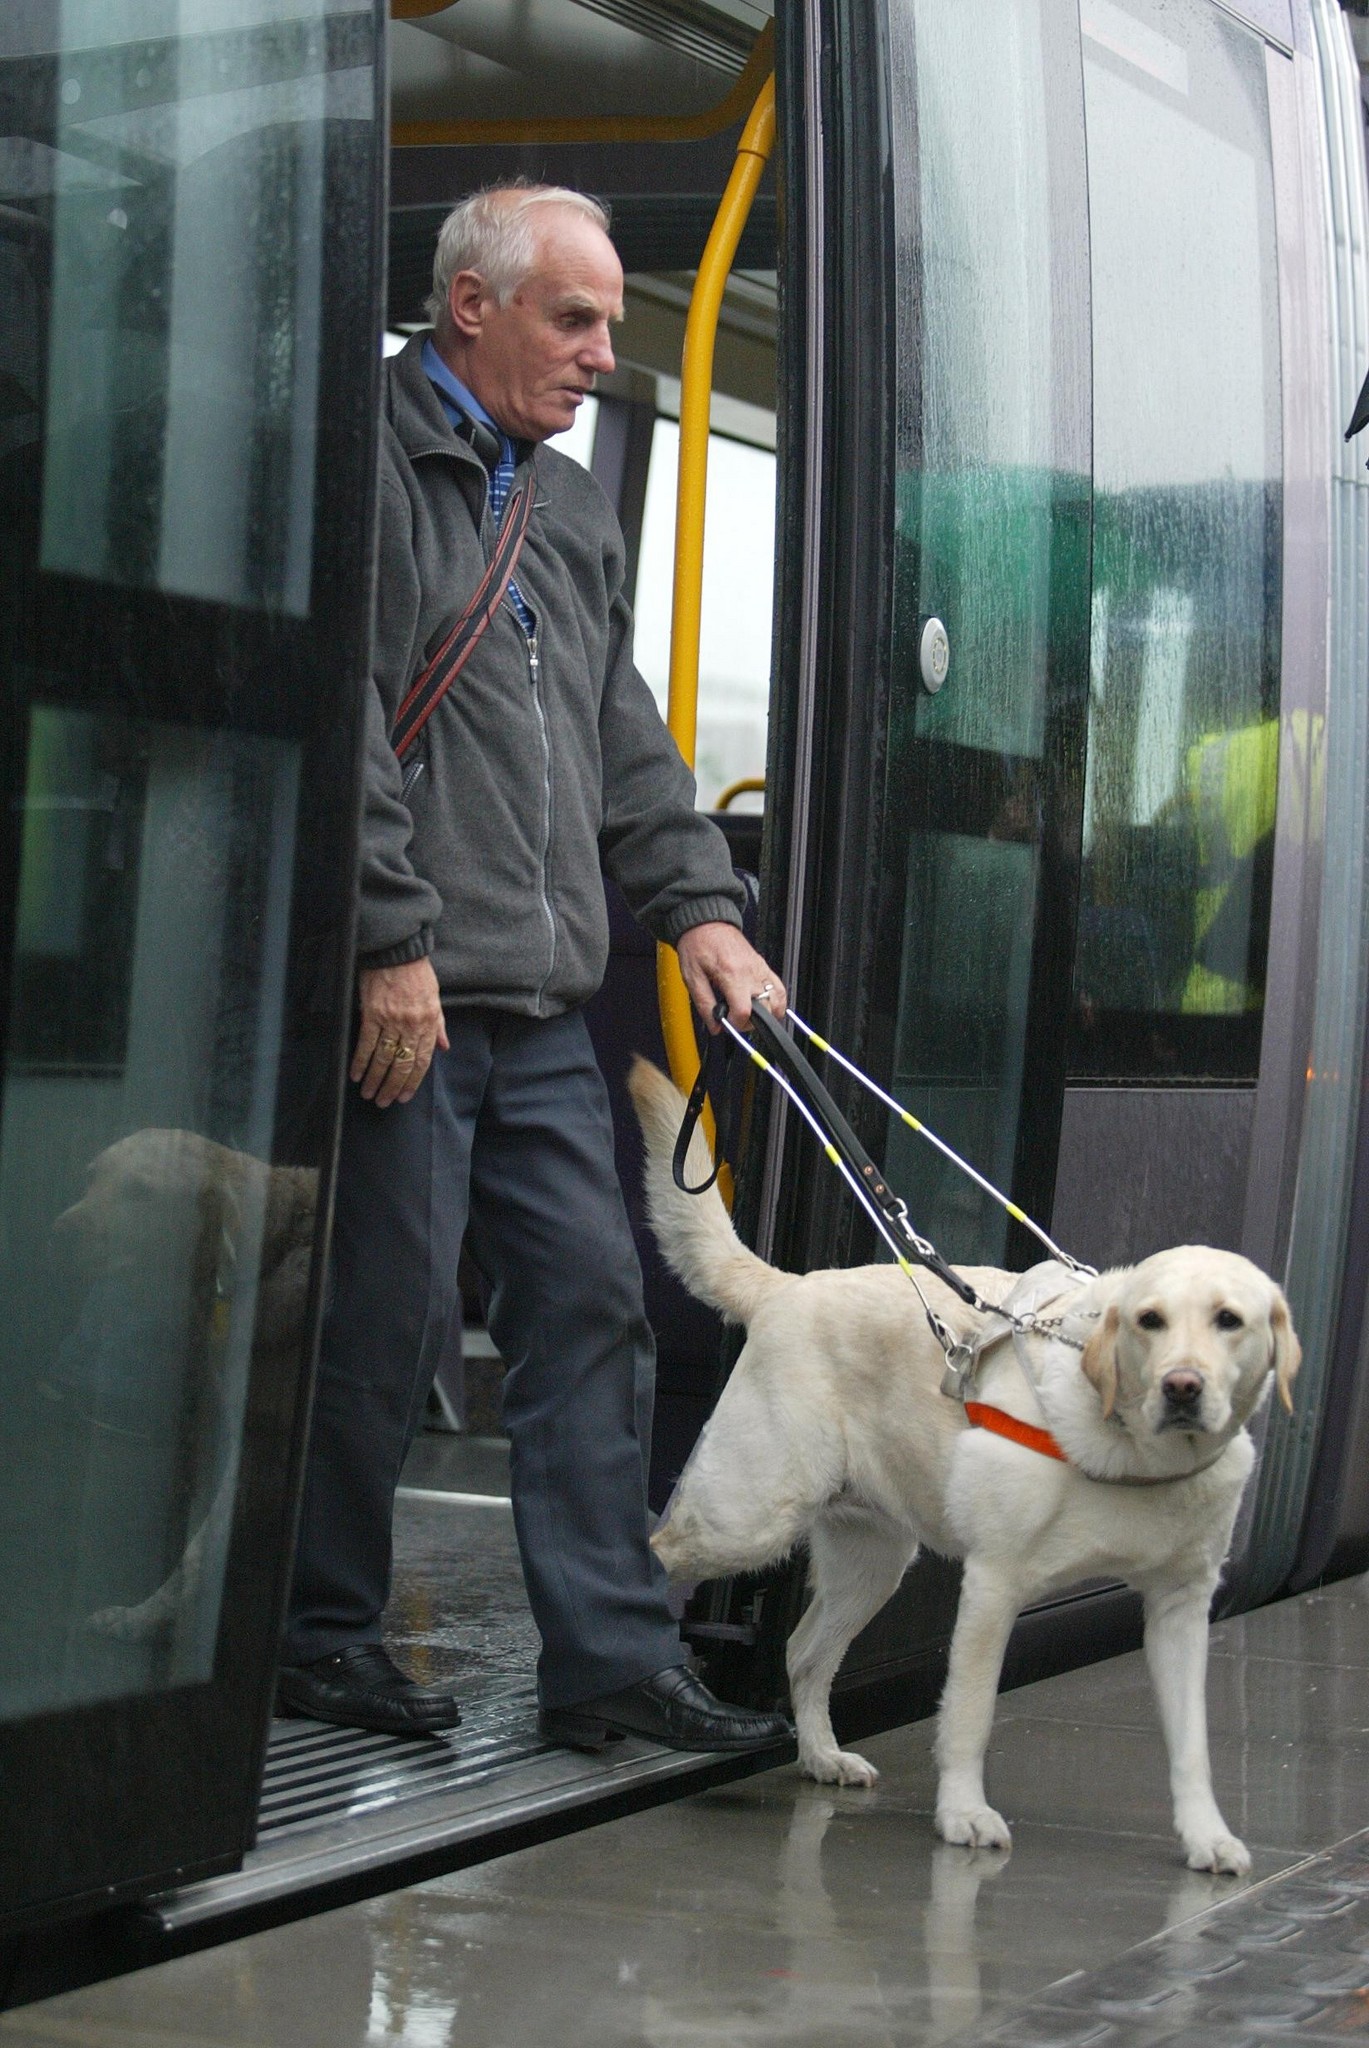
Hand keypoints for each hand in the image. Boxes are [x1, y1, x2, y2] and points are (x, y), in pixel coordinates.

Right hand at [352, 957, 448, 1106]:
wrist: (398, 951)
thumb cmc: (417, 973)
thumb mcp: (435, 999)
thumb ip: (438, 1025)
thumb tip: (444, 1046)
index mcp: (428, 1023)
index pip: (422, 1060)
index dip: (413, 1082)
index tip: (404, 1096)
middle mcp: (411, 1025)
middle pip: (402, 1064)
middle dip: (392, 1087)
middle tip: (383, 1102)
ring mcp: (391, 1020)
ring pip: (383, 1058)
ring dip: (375, 1080)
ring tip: (369, 1094)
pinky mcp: (371, 1013)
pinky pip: (366, 1043)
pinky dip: (360, 1061)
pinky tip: (356, 1075)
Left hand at [675, 921, 786, 1033]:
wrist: (706, 922)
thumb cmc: (697, 945)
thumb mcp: (692, 977)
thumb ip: (704, 1004)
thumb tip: (715, 1025)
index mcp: (731, 974)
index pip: (744, 1010)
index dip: (736, 1024)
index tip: (726, 1022)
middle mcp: (750, 971)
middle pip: (765, 1009)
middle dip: (750, 1021)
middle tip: (735, 1018)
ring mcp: (760, 968)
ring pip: (777, 999)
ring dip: (767, 1013)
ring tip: (750, 1014)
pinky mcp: (763, 965)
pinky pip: (779, 987)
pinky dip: (776, 1000)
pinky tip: (764, 1005)